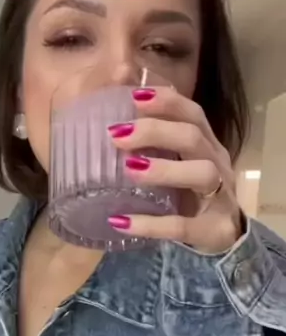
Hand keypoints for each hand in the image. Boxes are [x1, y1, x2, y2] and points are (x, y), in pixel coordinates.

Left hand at [107, 86, 243, 253]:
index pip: (193, 114)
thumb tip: (109, 130)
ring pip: (202, 174)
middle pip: (194, 137)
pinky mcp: (214, 231)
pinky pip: (183, 226)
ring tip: (129, 168)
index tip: (134, 96)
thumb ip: (154, 150)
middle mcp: (218, 165)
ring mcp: (221, 198)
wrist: (225, 239)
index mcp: (208, 146)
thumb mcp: (178, 167)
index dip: (167, 102)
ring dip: (164, 169)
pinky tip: (122, 222)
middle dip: (157, 131)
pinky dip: (152, 224)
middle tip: (117, 134)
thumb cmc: (192, 197)